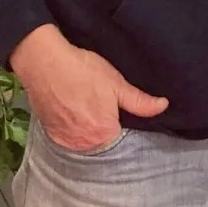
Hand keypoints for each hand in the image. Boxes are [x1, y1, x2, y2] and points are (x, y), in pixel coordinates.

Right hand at [9, 24, 167, 150]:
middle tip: (102, 109)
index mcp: (104, 134)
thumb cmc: (83, 70)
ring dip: (89, 132)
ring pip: (85, 142)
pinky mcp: (51, 135)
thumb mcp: (116, 83)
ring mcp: (65, 141)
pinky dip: (73, 130)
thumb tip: (163, 106)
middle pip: (103, 144)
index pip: (122, 140)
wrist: (44, 62)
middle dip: (106, 131)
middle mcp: (84, 144)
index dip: (123, 127)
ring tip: (88, 110)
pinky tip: (74, 114)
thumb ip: (140, 101)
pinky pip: (68, 139)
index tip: (120, 114)